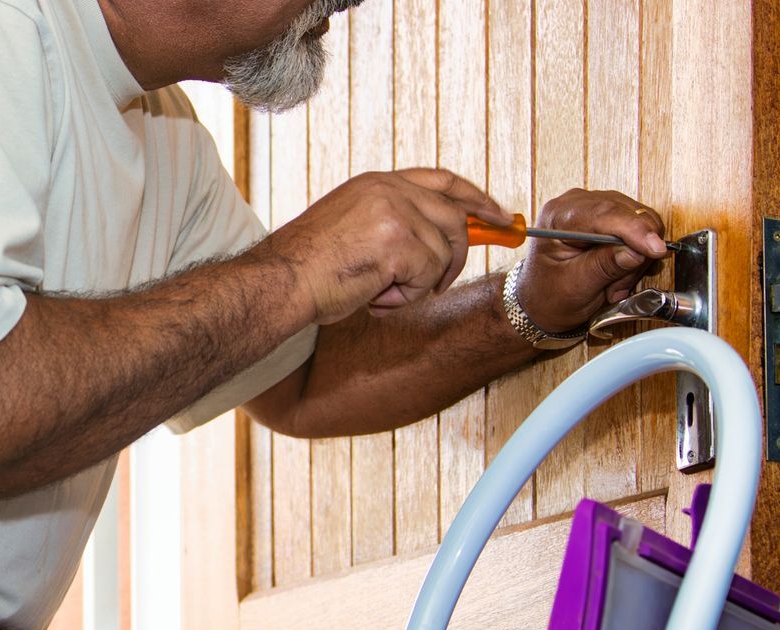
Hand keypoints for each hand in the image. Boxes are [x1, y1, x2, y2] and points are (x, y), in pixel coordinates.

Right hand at [257, 168, 509, 325]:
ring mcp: (395, 211)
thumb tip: (441, 243)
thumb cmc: (308, 268)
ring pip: (443, 253)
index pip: (443, 181)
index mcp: (377, 182)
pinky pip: (429, 276)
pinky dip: (406, 297)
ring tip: (378, 292)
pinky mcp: (399, 240)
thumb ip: (394, 224)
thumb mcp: (354, 229)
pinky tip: (373, 297)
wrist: (280, 282)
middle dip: (457, 256)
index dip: (476, 198)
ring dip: (417, 284)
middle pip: (454, 219)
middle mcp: (389, 188)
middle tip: (440, 284)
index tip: (499, 215)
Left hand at [519, 189, 671, 333]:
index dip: (635, 230)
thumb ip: (604, 267)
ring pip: (641, 221)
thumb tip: (636, 251)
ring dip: (636, 257)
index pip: (605, 213)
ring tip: (613, 283)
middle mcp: (576, 204)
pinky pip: (642, 228)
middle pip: (628, 214)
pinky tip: (619, 273)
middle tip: (617, 286)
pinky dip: (638, 253)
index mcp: (558, 216)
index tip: (655, 249)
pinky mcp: (611, 216)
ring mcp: (595, 207)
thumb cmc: (548, 296)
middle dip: (635, 252)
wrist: (541, 301)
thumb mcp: (575, 287)